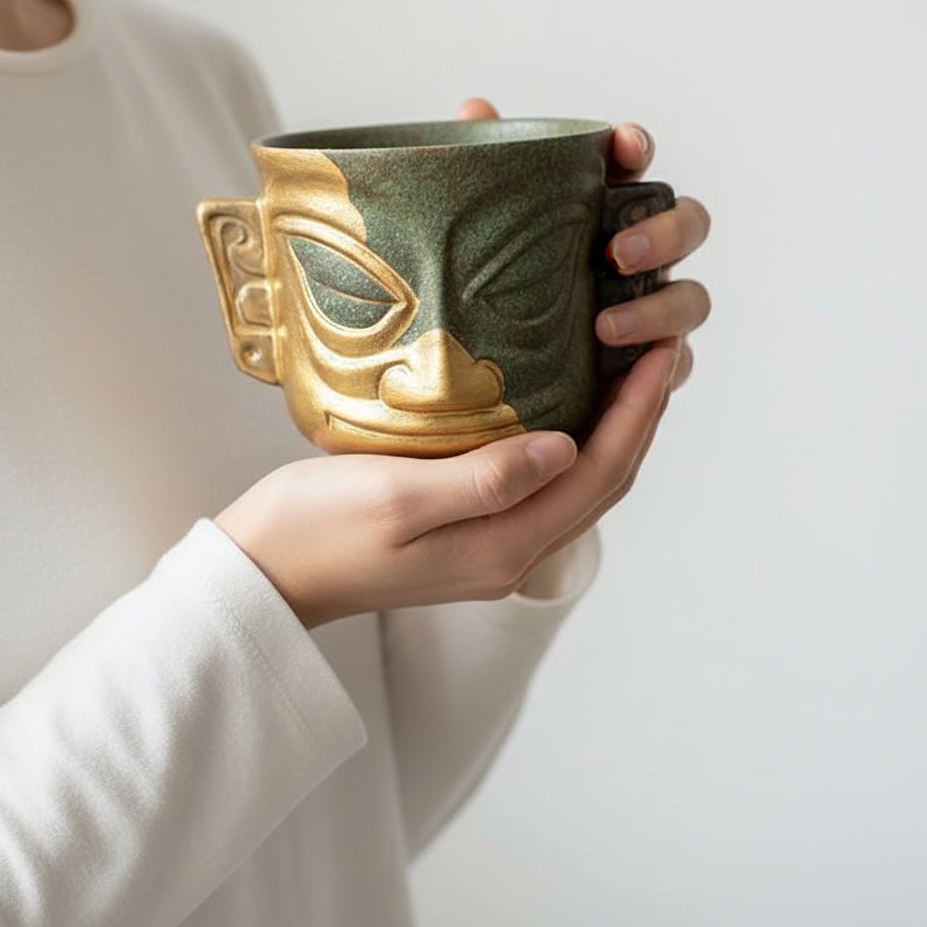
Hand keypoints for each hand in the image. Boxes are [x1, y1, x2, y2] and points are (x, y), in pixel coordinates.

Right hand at [216, 340, 679, 628]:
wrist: (264, 575)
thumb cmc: (313, 530)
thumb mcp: (395, 495)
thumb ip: (483, 477)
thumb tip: (565, 449)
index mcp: (499, 547)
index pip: (596, 475)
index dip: (637, 415)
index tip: (662, 355)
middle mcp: (505, 554)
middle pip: (598, 485)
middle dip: (638, 420)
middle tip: (661, 352)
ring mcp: (484, 549)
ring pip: (573, 488)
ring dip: (609, 433)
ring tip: (628, 374)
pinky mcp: (462, 536)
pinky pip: (539, 488)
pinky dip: (568, 446)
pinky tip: (559, 410)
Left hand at [456, 99, 710, 389]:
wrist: (492, 386)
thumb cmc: (494, 293)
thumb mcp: (478, 235)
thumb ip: (481, 173)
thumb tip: (477, 108)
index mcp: (601, 210)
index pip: (634, 164)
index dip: (637, 148)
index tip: (624, 145)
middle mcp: (639, 255)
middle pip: (689, 225)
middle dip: (666, 232)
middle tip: (616, 252)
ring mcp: (652, 309)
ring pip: (691, 299)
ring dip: (658, 308)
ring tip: (605, 327)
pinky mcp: (649, 367)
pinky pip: (676, 365)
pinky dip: (660, 366)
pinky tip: (626, 372)